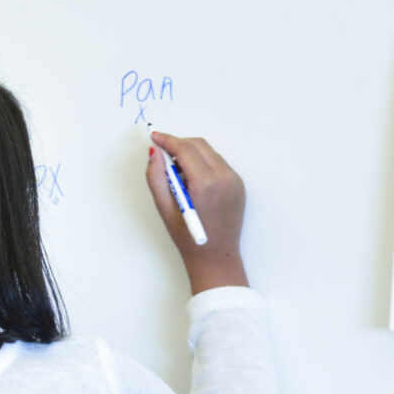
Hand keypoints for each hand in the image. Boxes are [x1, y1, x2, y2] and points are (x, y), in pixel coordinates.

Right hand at [145, 131, 248, 292]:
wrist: (216, 257)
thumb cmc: (188, 238)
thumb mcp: (164, 209)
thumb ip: (156, 178)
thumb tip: (154, 153)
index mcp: (206, 183)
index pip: (185, 148)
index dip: (168, 140)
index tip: (155, 137)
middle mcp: (225, 177)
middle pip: (199, 145)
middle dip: (179, 144)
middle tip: (163, 156)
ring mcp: (235, 180)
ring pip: (210, 153)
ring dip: (191, 154)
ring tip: (178, 175)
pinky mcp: (238, 185)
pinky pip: (219, 164)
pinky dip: (203, 165)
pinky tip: (193, 182)